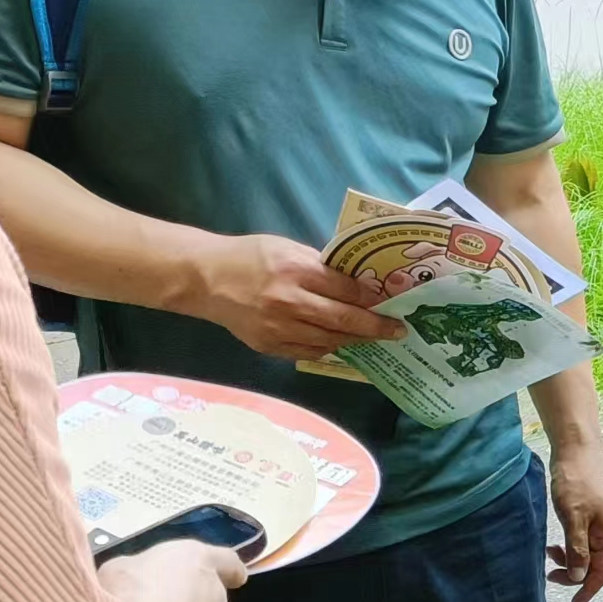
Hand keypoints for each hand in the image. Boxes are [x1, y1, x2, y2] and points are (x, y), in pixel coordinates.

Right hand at [193, 233, 408, 359]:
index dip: (372, 298)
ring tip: (373, 337)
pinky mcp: (268, 346)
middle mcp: (289, 302)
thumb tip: (356, 284)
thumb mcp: (288, 249)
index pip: (346, 289)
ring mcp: (278, 328)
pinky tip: (340, 341)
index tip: (392, 303)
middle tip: (398, 331)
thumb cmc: (250, 256)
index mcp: (296, 271)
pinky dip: (328, 347)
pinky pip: (309, 352)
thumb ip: (320, 267)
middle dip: (375, 327)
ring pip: (329, 340)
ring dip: (355, 340)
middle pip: (343, 320)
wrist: (205, 279)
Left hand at [547, 443, 602, 601]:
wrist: (577, 447)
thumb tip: (578, 577)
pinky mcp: (593, 513)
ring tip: (549, 552)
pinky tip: (555, 541)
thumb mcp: (573, 518)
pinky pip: (583, 539)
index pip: (602, 573)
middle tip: (549, 573)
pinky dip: (569, 545)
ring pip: (587, 552)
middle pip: (595, 565)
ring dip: (569, 559)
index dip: (587, 591)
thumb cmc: (577, 481)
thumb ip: (577, 550)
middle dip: (573, 573)